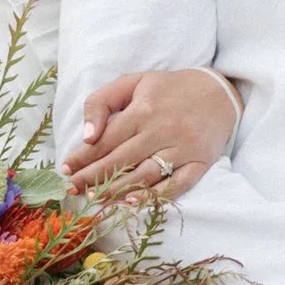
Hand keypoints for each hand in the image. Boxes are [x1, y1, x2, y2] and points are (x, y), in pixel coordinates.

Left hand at [65, 68, 239, 204]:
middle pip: (120, 161)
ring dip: (116, 190)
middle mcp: (162, 130)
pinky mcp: (199, 164)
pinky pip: (175, 186)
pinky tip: (131, 202)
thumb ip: (102, 102)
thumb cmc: (170, 88)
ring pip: (143, 176)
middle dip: (92, 177)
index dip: (83, 157)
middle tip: (72, 189)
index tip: (66, 169)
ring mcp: (182, 149)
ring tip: (94, 198)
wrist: (219, 92)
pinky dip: (153, 196)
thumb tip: (87, 135)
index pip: (106, 140)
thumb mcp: (133, 82)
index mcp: (143, 109)